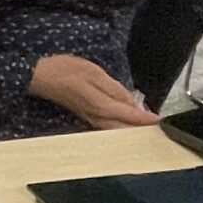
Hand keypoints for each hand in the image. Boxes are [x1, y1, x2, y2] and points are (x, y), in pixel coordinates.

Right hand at [27, 54, 158, 129]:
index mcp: (102, 106)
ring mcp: (91, 120)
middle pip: (125, 130)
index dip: (146, 120)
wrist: (40, 76)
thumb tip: (132, 103)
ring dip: (132, 131)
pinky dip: (121, 128)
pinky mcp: (87, 118)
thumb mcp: (94, 73)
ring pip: (117, 131)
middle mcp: (98, 118)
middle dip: (141, 131)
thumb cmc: (65, 70)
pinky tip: (126, 124)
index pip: (130, 116)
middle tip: (158, 129)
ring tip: (147, 129)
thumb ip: (115, 89)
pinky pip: (109, 128)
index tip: (161, 122)